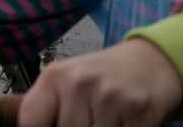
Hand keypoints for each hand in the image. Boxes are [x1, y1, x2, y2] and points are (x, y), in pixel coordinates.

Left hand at [19, 38, 181, 126]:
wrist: (152, 61)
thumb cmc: (104, 76)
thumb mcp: (69, 81)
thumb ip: (52, 108)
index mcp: (55, 76)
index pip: (31, 120)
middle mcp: (79, 83)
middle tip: (90, 119)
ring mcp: (109, 98)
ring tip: (107, 120)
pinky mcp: (138, 112)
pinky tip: (125, 122)